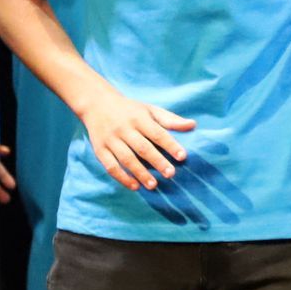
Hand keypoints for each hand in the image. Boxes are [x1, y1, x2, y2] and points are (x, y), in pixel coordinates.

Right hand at [78, 91, 194, 190]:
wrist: (97, 103)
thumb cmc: (130, 110)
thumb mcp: (150, 110)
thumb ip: (171, 120)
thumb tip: (193, 125)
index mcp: (139, 118)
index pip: (157, 133)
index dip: (170, 145)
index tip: (182, 156)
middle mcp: (124, 129)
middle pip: (142, 147)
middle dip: (157, 161)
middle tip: (171, 174)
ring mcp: (111, 140)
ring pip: (126, 159)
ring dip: (140, 173)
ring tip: (154, 185)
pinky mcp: (100, 149)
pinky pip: (110, 166)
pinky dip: (122, 177)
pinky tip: (134, 186)